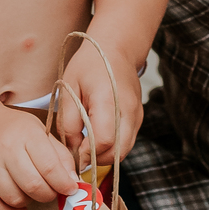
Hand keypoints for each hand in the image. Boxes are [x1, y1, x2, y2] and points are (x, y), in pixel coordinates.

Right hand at [0, 102, 78, 209]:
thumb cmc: (14, 131)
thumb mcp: (40, 133)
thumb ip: (60, 157)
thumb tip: (73, 183)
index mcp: (26, 134)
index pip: (50, 168)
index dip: (64, 184)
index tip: (70, 189)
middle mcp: (3, 148)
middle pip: (33, 186)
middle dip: (48, 195)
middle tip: (50, 191)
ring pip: (15, 199)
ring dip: (29, 202)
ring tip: (30, 192)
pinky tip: (19, 208)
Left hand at [57, 41, 143, 165]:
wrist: (116, 49)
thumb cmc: (89, 66)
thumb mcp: (69, 89)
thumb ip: (69, 122)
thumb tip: (74, 149)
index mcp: (109, 100)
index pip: (103, 140)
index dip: (87, 154)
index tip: (72, 155)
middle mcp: (129, 110)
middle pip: (118, 152)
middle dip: (97, 160)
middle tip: (79, 155)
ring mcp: (137, 115)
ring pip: (124, 151)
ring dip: (105, 155)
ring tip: (86, 146)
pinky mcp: (139, 119)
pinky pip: (127, 143)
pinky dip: (112, 147)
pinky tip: (97, 138)